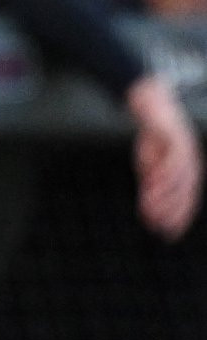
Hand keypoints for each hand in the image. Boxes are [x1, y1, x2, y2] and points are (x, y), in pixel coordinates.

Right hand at [128, 73, 200, 238]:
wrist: (150, 106)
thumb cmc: (152, 135)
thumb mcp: (149, 162)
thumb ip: (151, 181)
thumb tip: (149, 203)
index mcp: (187, 170)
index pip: (186, 198)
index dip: (178, 217)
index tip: (168, 234)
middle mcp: (191, 162)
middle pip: (186, 192)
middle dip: (174, 212)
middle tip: (161, 227)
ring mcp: (186, 150)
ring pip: (180, 179)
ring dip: (166, 196)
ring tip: (151, 209)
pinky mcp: (177, 138)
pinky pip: (173, 159)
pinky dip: (164, 173)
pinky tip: (153, 184)